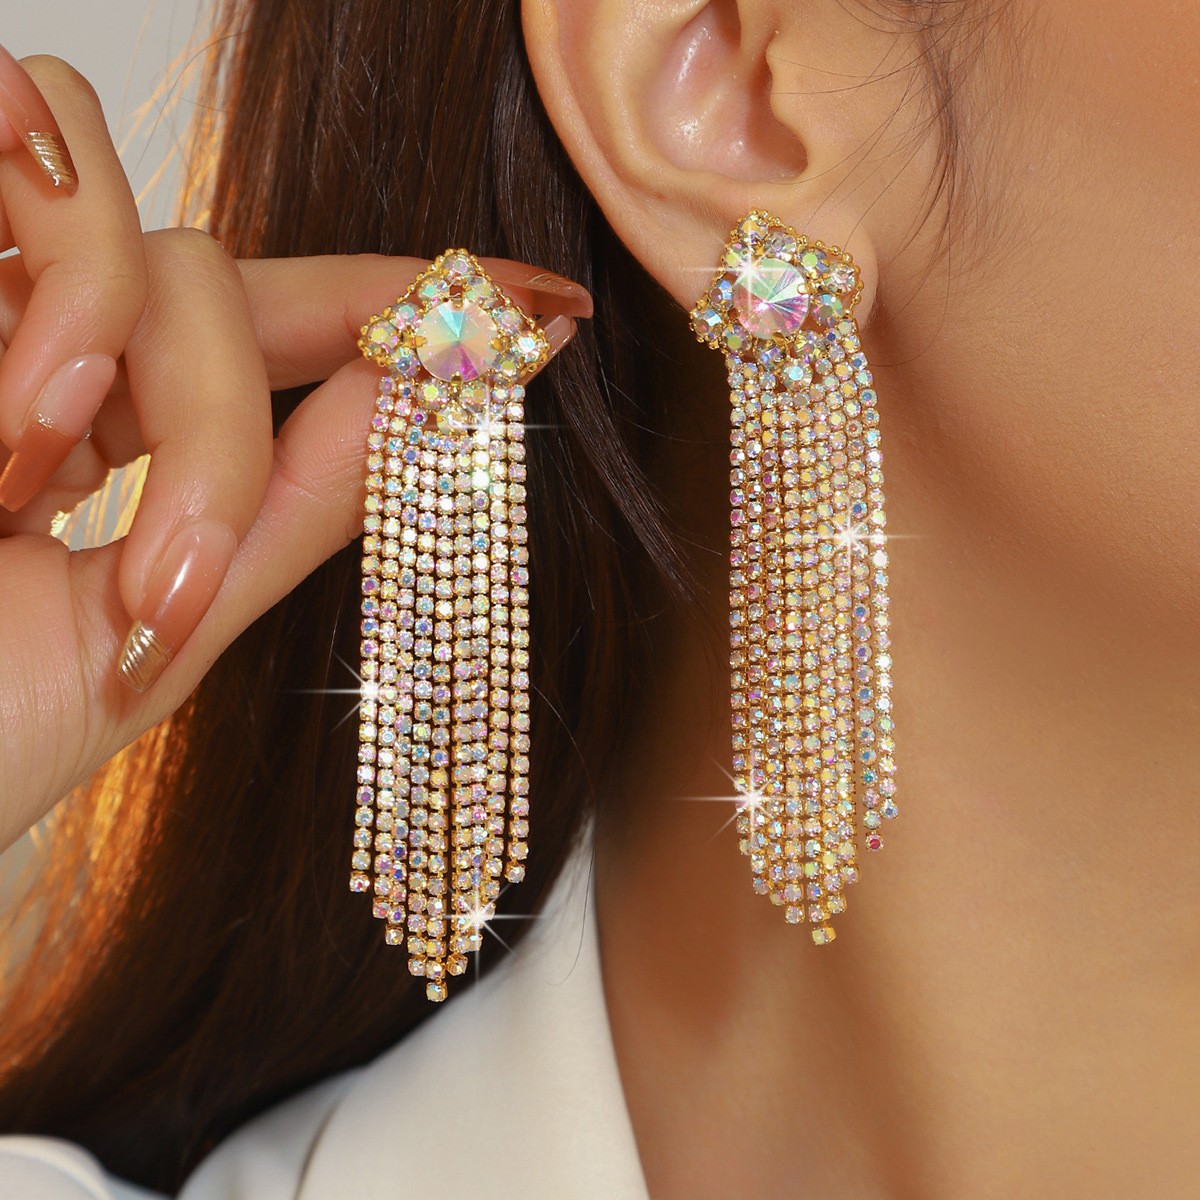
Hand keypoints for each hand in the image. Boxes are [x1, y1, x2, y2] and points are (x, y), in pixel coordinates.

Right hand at [0, 49, 590, 856]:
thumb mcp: (165, 624)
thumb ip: (293, 503)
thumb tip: (436, 391)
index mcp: (110, 430)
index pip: (284, 330)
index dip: (410, 308)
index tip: (545, 314)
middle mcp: (50, 351)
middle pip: (229, 290)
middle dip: (233, 431)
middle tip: (180, 581)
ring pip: (162, 248)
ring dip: (157, 385)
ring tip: (44, 497)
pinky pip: (50, 198)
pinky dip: (61, 310)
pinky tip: (1, 450)